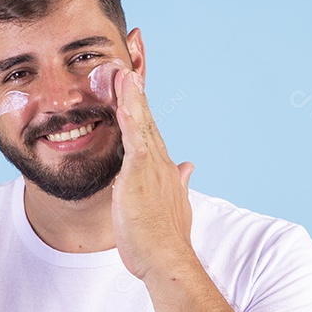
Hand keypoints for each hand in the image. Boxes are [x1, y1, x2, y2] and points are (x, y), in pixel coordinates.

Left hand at [111, 68, 196, 281]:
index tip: (134, 75)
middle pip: (146, 116)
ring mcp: (152, 166)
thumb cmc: (163, 239)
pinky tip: (123, 96)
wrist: (167, 260)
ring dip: (133, 92)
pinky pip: (134, 137)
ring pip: (141, 121)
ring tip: (125, 64)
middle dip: (137, 85)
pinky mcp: (141, 173)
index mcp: (163, 168)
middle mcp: (160, 161)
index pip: (149, 128)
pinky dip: (130, 115)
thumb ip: (179, 183)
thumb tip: (188, 166)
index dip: (141, 102)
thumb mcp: (173, 205)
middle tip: (134, 52)